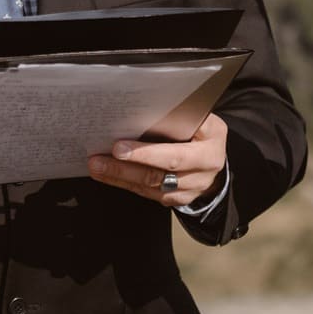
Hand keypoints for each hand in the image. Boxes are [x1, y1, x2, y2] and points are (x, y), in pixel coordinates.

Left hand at [88, 113, 228, 207]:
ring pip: (150, 187)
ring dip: (119, 176)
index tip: (119, 148)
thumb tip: (141, 114)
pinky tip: (108, 174)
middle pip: (158, 174)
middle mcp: (202, 171)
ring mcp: (190, 189)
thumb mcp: (200, 119)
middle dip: (125, 168)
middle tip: (99, 160)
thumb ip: (177, 118)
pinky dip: (125, 183)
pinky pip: (147, 193)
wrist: (215, 157)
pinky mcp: (176, 199)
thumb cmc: (202, 131)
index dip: (146, 154)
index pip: (175, 155)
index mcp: (210, 147)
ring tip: (97, 166)